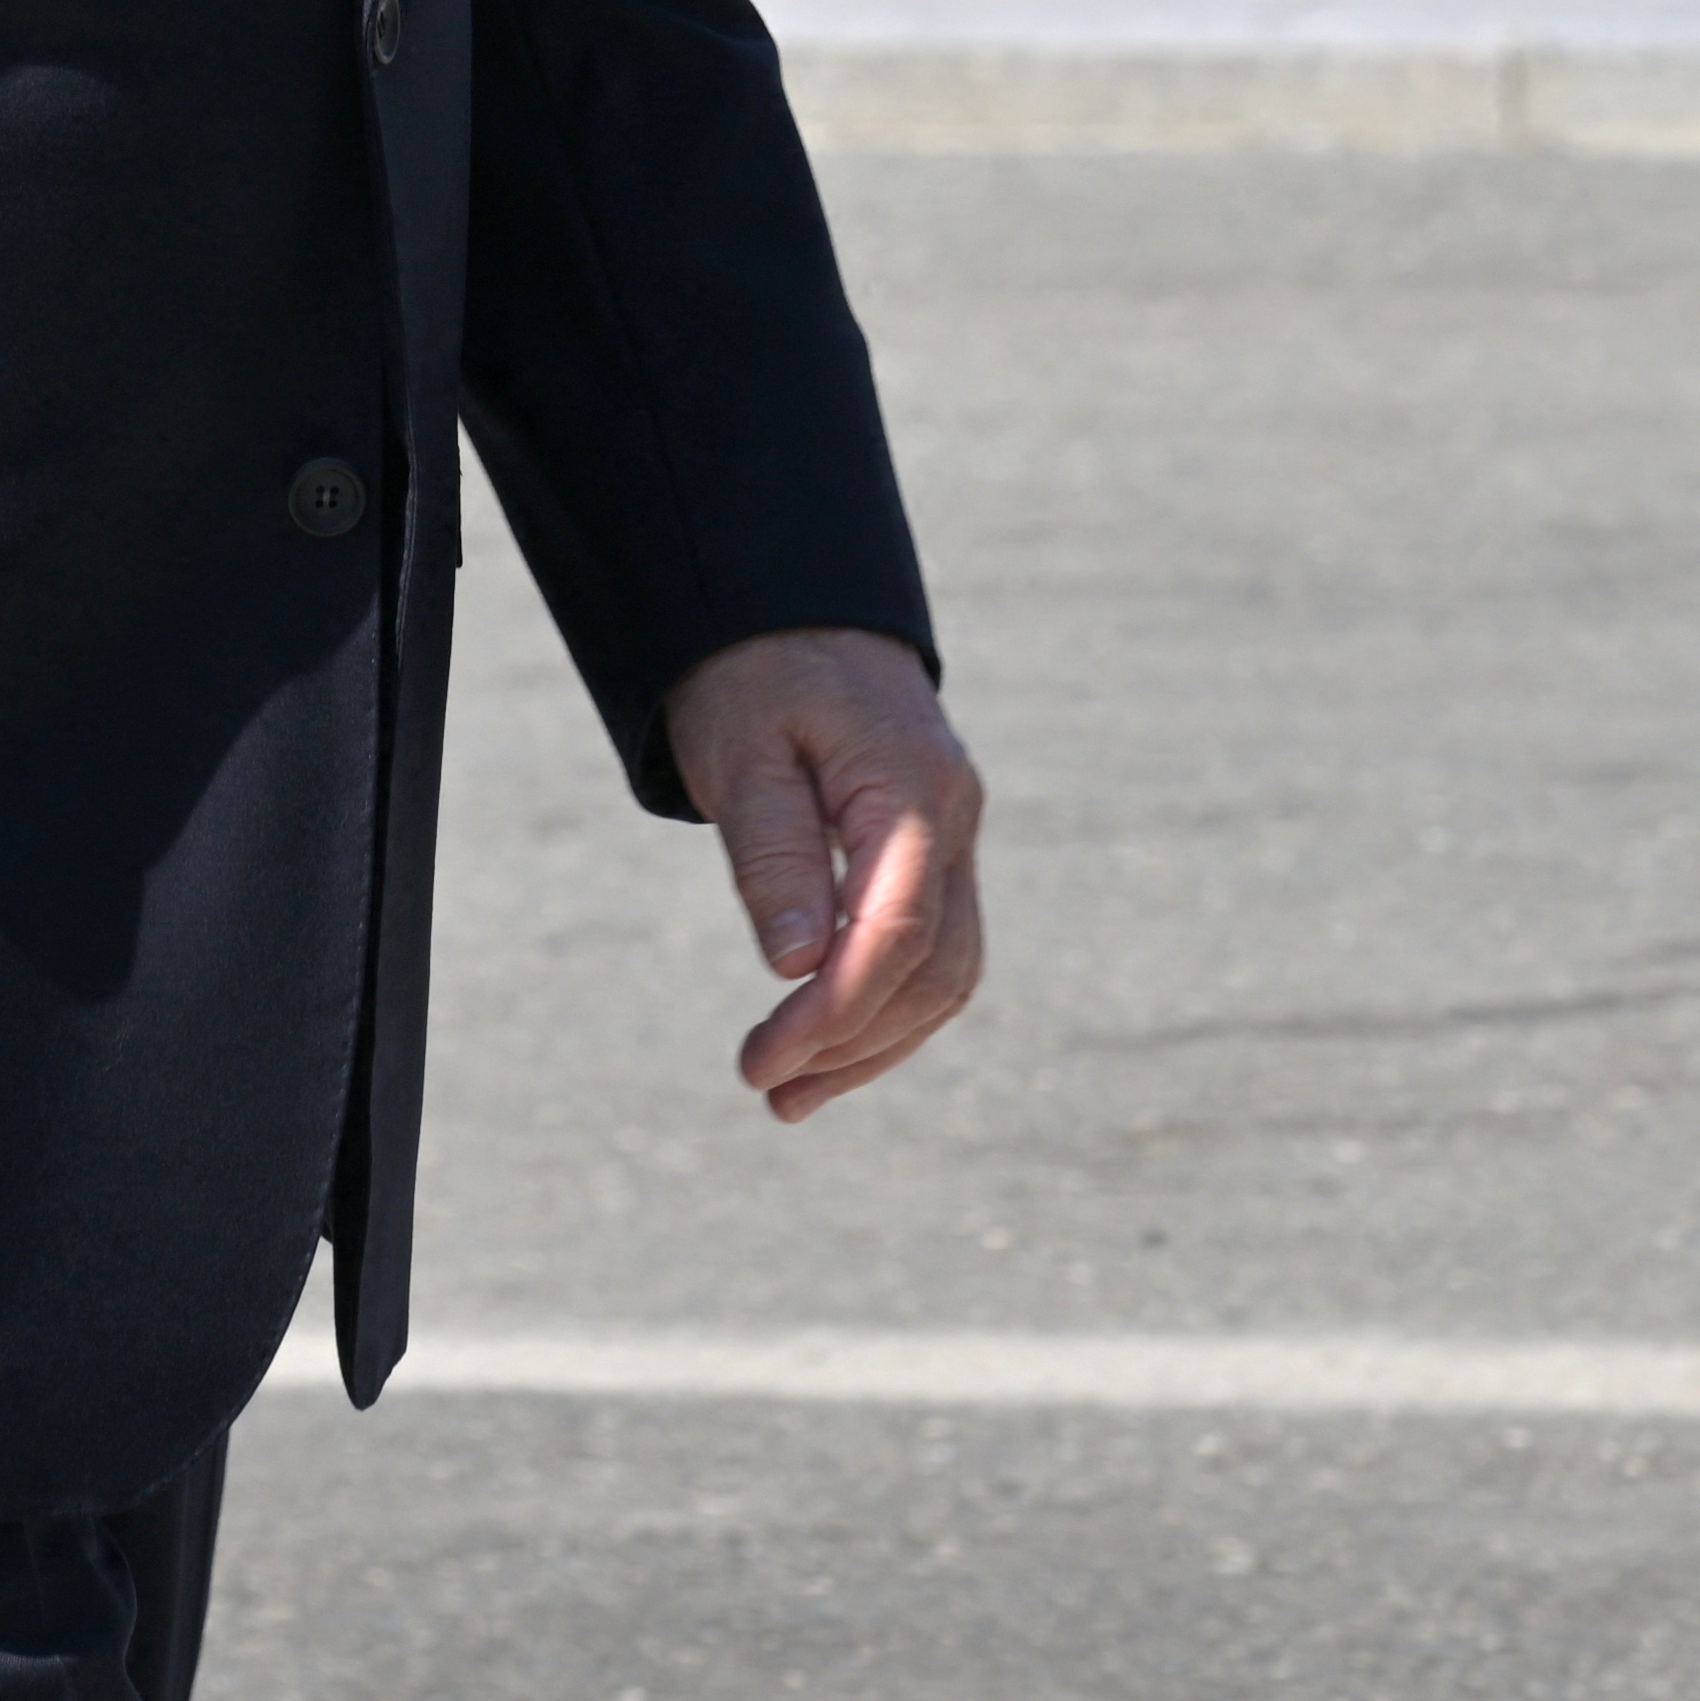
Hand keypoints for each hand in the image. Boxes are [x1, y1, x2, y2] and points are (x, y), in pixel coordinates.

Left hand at [663, 626, 983, 1121]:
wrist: (792, 608)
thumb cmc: (756, 676)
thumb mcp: (744, 753)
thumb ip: (773, 853)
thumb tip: (795, 963)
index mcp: (913, 789)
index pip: (895, 935)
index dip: (833, 1014)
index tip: (761, 1064)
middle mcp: (955, 818)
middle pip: (935, 969)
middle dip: (853, 1041)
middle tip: (763, 1085)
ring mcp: (956, 835)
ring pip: (948, 971)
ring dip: (875, 1041)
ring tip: (790, 1092)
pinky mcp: (936, 851)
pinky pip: (935, 948)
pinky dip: (888, 1006)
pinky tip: (831, 1046)